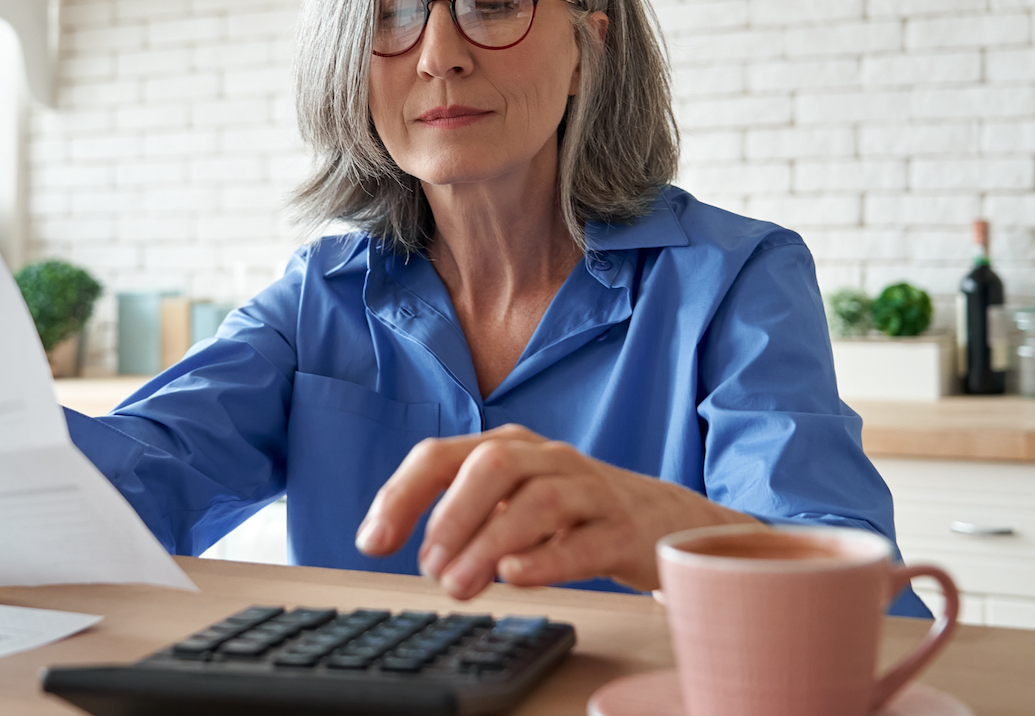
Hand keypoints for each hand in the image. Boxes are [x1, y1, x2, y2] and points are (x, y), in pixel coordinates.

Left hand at [354, 424, 755, 598]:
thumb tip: (401, 545)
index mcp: (508, 447)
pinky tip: (515, 576)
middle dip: (451, 514)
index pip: (442, 455)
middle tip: (428, 567)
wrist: (662, 520)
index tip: (372, 542)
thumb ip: (457, 515)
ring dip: (490, 543)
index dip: (401, 495)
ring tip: (460, 585)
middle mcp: (547, 458)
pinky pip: (586, 540)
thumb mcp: (509, 501)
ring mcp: (589, 490)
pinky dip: (547, 558)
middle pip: (493, 464)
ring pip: (539, 501)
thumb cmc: (571, 512)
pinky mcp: (623, 530)